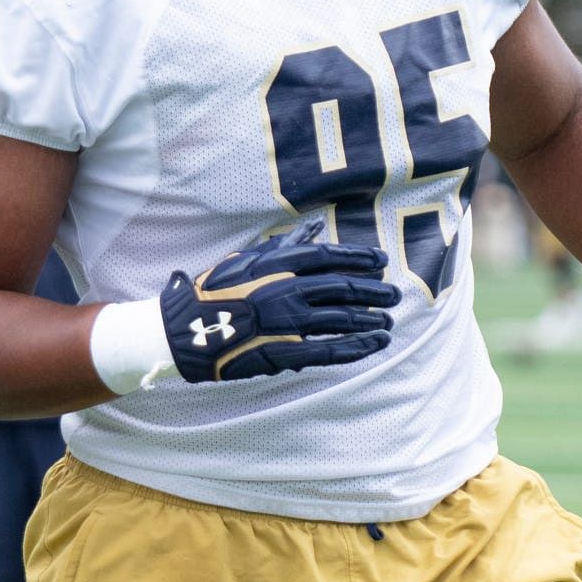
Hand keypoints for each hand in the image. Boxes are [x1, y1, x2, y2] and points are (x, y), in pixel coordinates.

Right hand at [160, 233, 398, 382]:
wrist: (188, 330)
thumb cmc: (216, 291)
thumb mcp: (248, 258)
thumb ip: (285, 245)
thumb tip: (313, 229)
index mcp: (279, 264)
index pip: (329, 256)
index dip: (359, 258)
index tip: (381, 261)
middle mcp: (289, 291)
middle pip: (344, 288)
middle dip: (373, 291)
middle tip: (393, 294)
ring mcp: (290, 323)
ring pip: (343, 319)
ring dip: (371, 319)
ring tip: (388, 320)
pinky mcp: (287, 352)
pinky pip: (331, 350)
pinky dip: (358, 347)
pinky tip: (375, 343)